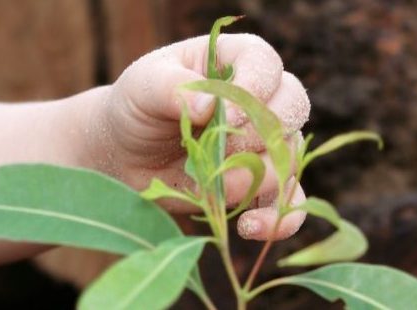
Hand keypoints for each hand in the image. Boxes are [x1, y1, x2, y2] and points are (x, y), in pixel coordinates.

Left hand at [86, 34, 310, 240]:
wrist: (124, 154)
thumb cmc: (136, 107)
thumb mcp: (142, 87)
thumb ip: (171, 88)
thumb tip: (209, 106)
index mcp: (235, 61)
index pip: (266, 65)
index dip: (254, 89)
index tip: (225, 116)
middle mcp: (261, 98)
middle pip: (292, 109)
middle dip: (254, 135)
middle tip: (213, 148)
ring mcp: (264, 143)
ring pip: (289, 159)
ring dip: (252, 178)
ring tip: (209, 185)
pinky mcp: (260, 185)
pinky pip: (289, 205)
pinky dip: (277, 220)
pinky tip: (247, 227)